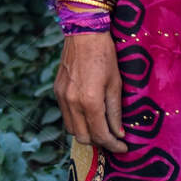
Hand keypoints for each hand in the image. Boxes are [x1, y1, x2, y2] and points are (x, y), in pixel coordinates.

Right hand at [55, 31, 128, 153]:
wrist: (83, 32)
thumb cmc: (104, 55)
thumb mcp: (115, 84)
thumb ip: (115, 111)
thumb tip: (118, 133)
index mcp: (90, 101)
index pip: (100, 135)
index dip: (113, 145)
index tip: (123, 147)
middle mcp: (72, 102)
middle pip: (83, 137)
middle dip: (99, 142)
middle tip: (112, 138)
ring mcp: (62, 96)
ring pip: (71, 128)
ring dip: (86, 132)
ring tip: (100, 127)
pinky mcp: (57, 90)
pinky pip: (65, 115)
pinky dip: (77, 120)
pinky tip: (88, 113)